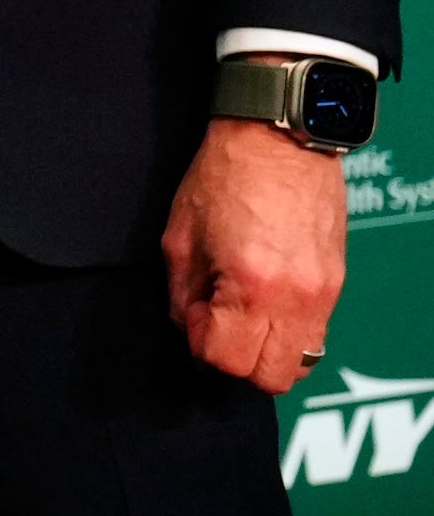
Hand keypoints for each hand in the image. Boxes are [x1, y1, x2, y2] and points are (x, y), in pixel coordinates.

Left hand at [164, 118, 349, 394]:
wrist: (278, 139)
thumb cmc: (225, 178)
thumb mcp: (180, 239)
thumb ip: (181, 296)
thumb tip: (190, 330)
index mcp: (252, 287)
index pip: (228, 362)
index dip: (201, 349)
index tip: (193, 321)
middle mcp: (296, 298)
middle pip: (271, 376)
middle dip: (237, 363)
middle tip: (216, 327)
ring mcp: (323, 293)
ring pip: (301, 362)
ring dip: (267, 354)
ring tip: (242, 319)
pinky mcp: (336, 283)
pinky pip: (316, 334)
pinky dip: (288, 334)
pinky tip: (265, 304)